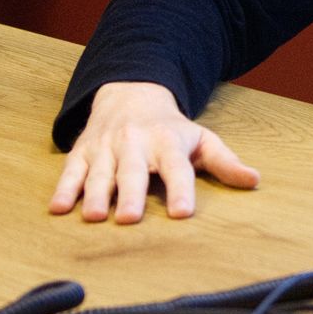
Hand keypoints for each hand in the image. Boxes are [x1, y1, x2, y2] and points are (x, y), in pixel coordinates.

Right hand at [48, 81, 259, 222]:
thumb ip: (226, 162)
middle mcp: (136, 143)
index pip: (177, 167)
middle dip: (130, 194)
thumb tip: (254, 181)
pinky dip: (63, 188)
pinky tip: (58, 208)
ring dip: (94, 194)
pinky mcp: (83, 152)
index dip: (180, 190)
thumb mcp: (202, 139)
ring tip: (93, 216)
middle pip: (133, 171)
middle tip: (129, 219)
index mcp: (168, 142)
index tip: (182, 213)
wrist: (131, 95)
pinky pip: (71, 171)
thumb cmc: (171, 129)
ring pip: (99, 172)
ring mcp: (106, 148)